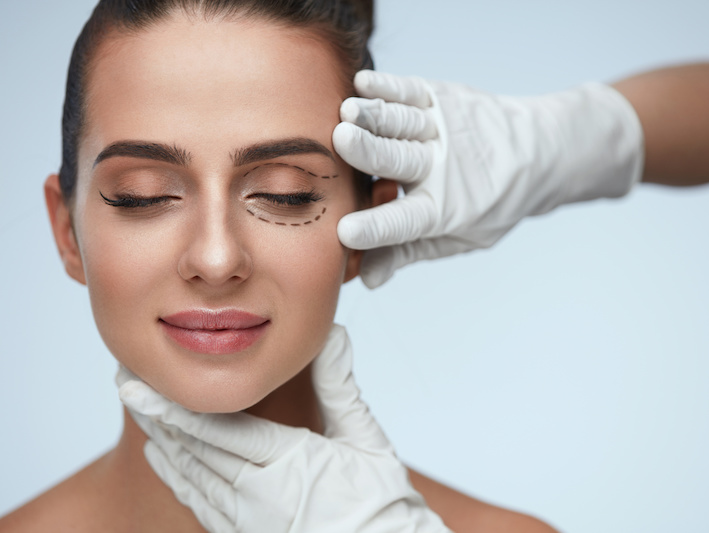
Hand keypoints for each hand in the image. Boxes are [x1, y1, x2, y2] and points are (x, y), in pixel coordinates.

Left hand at [117, 325, 449, 532]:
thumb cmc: (381, 501)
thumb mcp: (366, 440)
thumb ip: (340, 387)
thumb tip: (332, 334)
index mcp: (289, 465)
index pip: (220, 432)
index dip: (176, 410)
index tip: (139, 387)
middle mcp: (258, 497)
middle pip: (194, 452)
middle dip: (158, 416)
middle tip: (126, 383)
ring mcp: (248, 522)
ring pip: (191, 478)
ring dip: (161, 443)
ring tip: (139, 411)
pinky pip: (199, 503)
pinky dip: (177, 476)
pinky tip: (162, 456)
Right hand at [334, 70, 643, 287]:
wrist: (541, 153)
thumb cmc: (492, 203)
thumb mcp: (458, 239)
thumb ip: (408, 252)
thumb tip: (367, 280)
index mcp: (445, 210)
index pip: (405, 223)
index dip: (375, 230)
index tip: (345, 233)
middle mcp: (444, 168)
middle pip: (401, 161)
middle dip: (370, 152)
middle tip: (341, 141)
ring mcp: (444, 129)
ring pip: (404, 122)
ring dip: (374, 115)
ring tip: (346, 111)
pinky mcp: (444, 99)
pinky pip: (412, 92)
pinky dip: (388, 86)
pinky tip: (362, 83)